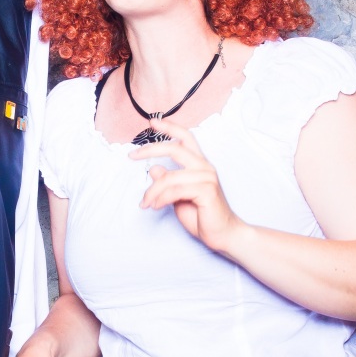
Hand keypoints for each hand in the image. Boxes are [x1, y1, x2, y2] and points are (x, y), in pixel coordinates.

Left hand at [130, 116, 242, 253]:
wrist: (223, 235)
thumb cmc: (202, 216)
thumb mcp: (178, 196)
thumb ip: (168, 181)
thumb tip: (155, 168)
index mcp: (199, 164)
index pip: (185, 138)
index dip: (170, 127)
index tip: (152, 121)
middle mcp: (204, 167)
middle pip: (175, 148)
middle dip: (150, 150)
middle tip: (132, 155)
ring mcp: (207, 178)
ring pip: (169, 177)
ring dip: (152, 191)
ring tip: (145, 203)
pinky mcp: (207, 191)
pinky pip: (175, 191)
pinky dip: (160, 199)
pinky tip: (155, 206)